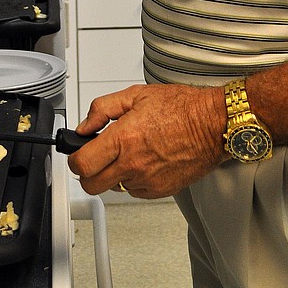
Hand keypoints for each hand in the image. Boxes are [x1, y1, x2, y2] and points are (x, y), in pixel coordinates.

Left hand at [68, 83, 225, 198]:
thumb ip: (102, 109)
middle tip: (95, 159)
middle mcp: (133, 164)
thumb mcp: (136, 95)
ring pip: (113, 188)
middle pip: (91, 185)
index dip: (75, 158)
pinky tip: (144, 161)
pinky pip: (135, 192)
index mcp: (123, 138)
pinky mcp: (160, 190)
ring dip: (114, 175)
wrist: (213, 124)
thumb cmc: (182, 108)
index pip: (81, 164)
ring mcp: (147, 180)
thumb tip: (85, 126)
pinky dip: (134, 180)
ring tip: (128, 154)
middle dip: (88, 173)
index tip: (78, 152)